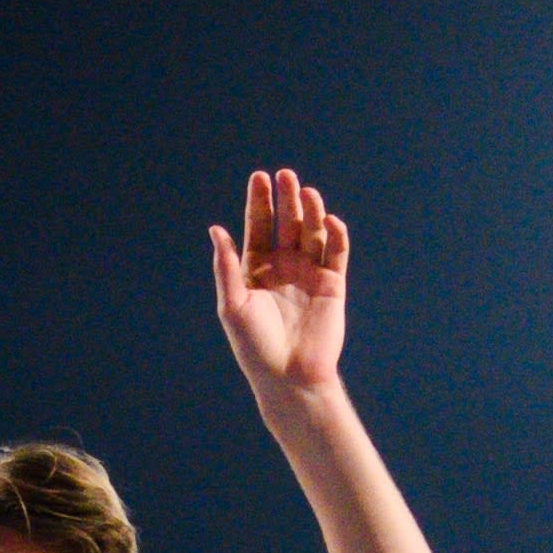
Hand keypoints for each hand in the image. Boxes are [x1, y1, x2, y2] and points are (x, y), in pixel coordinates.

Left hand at [206, 167, 353, 399]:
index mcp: (256, 269)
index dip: (259, 202)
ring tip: (307, 192)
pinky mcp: (333, 285)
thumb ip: (226, 267)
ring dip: (311, 211)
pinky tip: (330, 220)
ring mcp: (309, 274)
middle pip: (286, 223)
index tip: (260, 177)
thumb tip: (215, 229)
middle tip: (285, 175)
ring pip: (312, 232)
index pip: (259, 226)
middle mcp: (283, 267)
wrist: (289, 376)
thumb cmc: (254, 345)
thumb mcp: (232, 304)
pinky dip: (336, 235)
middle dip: (286, 199)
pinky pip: (337, 254)